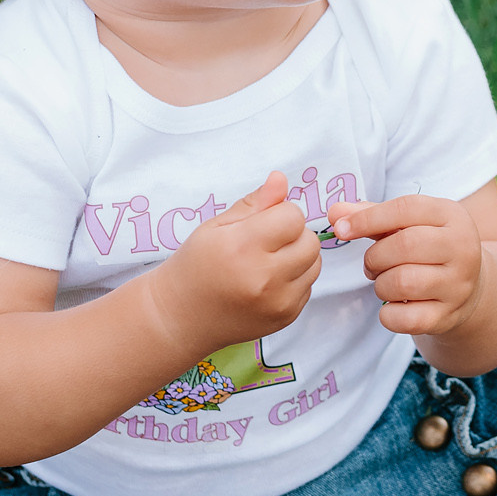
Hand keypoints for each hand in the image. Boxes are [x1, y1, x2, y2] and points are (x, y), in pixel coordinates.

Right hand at [143, 171, 322, 352]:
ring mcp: (277, 302)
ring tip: (266, 262)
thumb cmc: (196, 264)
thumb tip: (281, 178)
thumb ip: (254, 203)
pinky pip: (309, 286)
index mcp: (242, 248)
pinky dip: (295, 279)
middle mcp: (263, 278)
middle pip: (310, 240)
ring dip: (298, 256)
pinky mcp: (287, 317)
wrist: (181, 317)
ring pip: (315, 263)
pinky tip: (267, 282)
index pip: (292, 216)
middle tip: (265, 242)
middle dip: (293, 234)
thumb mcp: (216, 226)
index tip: (260, 223)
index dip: (279, 213)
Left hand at [328, 194, 484, 337]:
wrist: (471, 289)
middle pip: (404, 246)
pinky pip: (404, 319)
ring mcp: (458, 285)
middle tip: (372, 264)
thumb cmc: (428, 248)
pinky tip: (394, 306)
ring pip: (403, 283)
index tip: (341, 229)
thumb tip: (334, 213)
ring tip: (385, 283)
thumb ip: (371, 215)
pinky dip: (387, 314)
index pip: (406, 209)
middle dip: (375, 257)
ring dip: (381, 285)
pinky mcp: (448, 317)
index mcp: (452, 216)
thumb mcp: (408, 224)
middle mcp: (463, 249)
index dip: (367, 218)